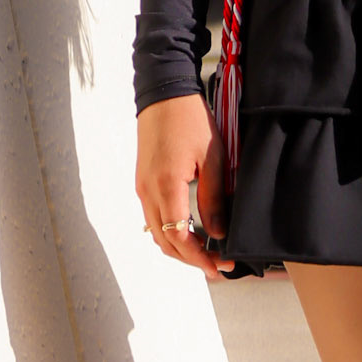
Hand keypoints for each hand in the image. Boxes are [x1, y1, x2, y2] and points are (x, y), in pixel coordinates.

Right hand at [135, 92, 234, 280]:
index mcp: (166, 186)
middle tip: (217, 266)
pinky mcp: (143, 181)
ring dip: (179, 248)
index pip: (180, 239)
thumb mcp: (211, 157)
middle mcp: (148, 192)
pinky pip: (154, 218)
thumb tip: (218, 232)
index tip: (218, 267)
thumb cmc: (190, 119)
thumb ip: (213, 198)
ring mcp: (142, 188)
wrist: (164, 93)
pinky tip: (188, 232)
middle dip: (191, 259)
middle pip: (165, 242)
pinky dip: (170, 233)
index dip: (199, 258)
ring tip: (205, 253)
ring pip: (158, 233)